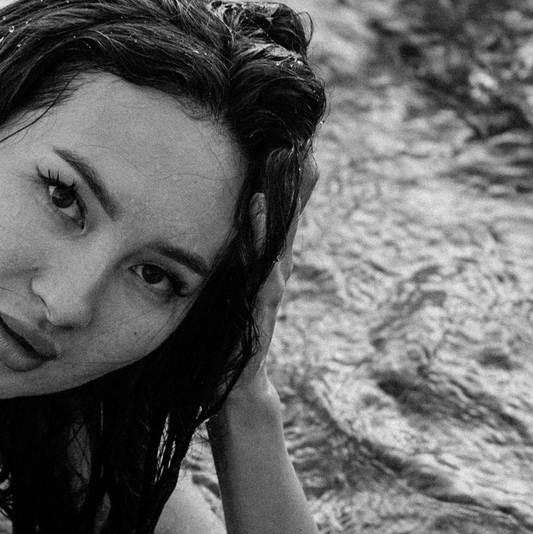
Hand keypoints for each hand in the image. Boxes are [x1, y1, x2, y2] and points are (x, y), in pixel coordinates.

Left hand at [227, 152, 317, 407]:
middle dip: (297, 195)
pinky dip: (259, 273)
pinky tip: (260, 260)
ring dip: (272, 229)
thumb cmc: (226, 333)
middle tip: (307, 156)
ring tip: (265, 197)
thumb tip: (224, 227)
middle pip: (288, 229)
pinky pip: (259, 294)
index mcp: (262, 264)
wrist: (233, 386)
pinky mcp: (257, 325)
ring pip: (274, 258)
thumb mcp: (226, 287)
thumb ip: (231, 257)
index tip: (302, 147)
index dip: (290, 187)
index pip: (280, 219)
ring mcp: (267, 301)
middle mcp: (271, 277)